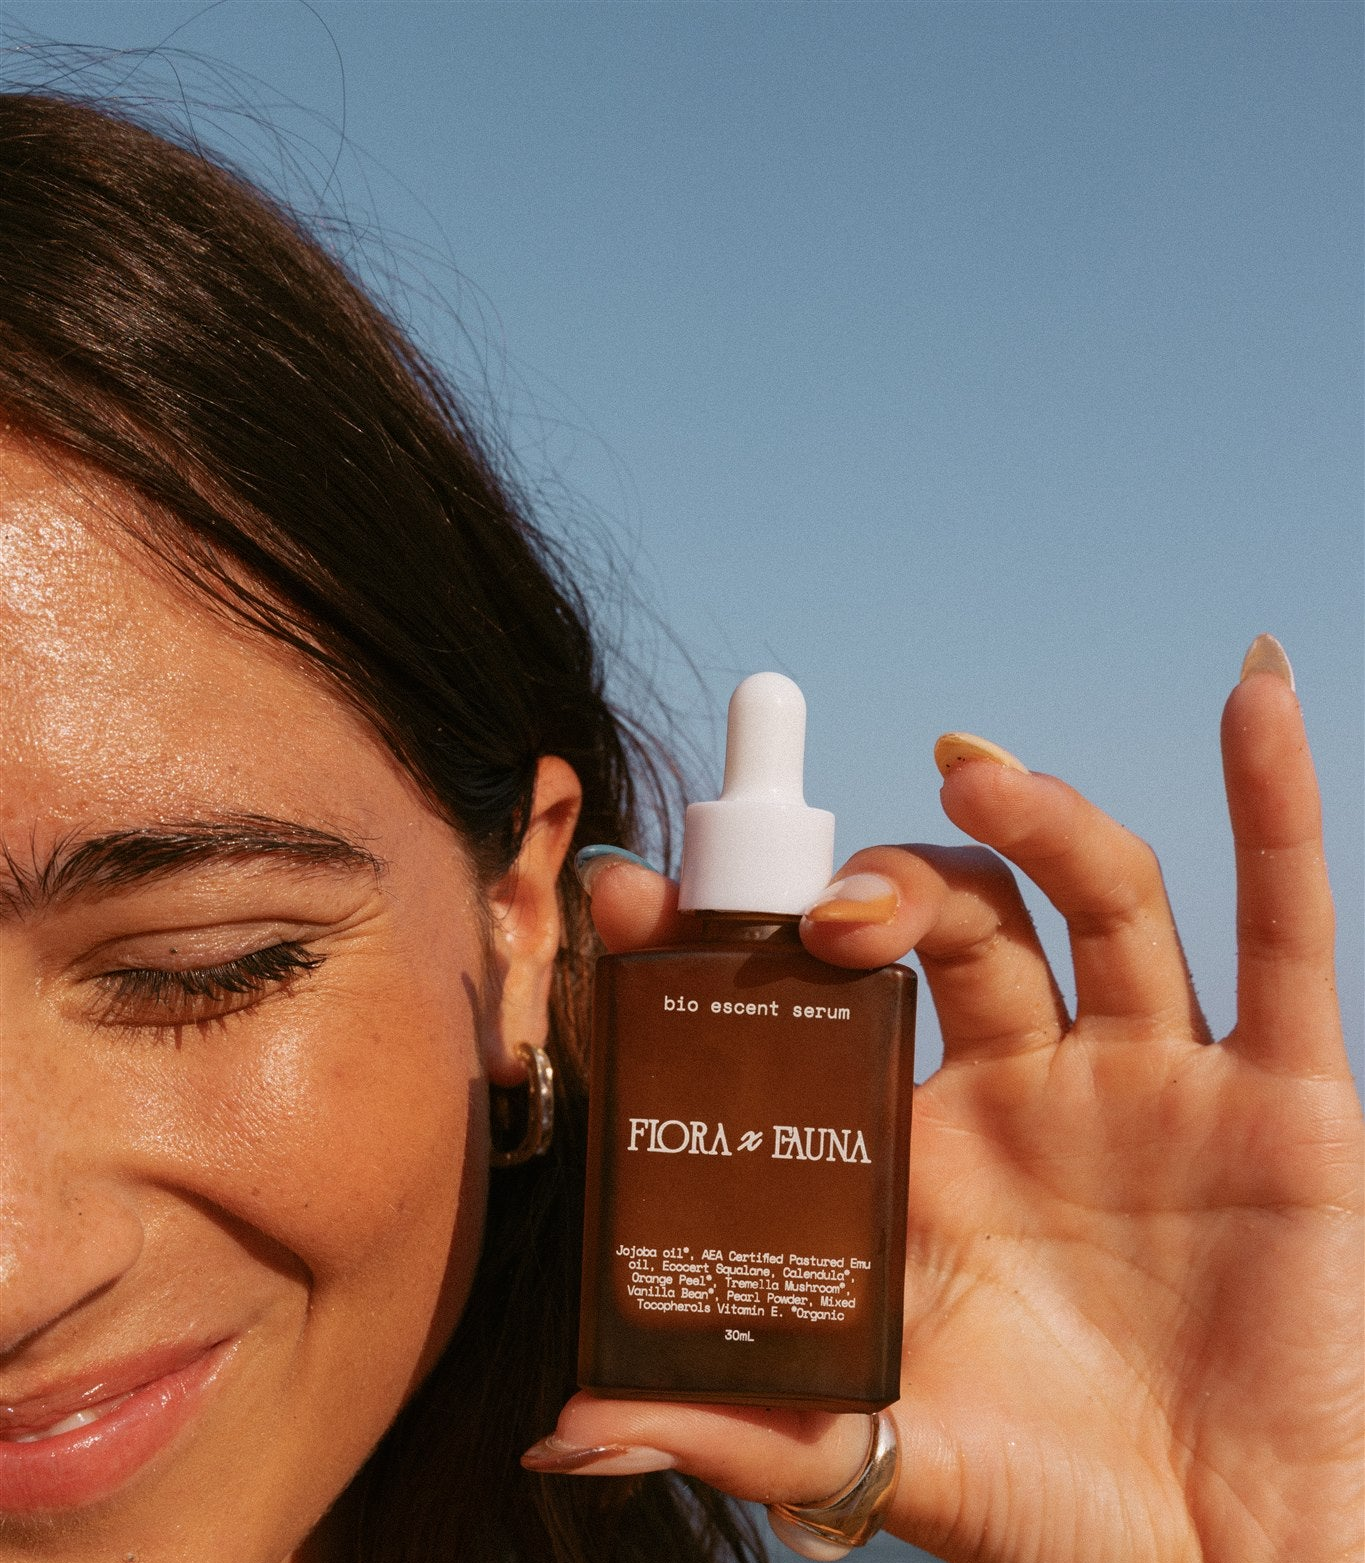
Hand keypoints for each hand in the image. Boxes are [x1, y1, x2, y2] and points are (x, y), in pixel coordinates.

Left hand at [526, 642, 1362, 1562]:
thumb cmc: (1050, 1510)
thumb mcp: (879, 1452)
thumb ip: (734, 1420)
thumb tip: (555, 1431)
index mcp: (915, 1145)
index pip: (815, 995)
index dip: (731, 932)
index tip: (635, 896)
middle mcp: (1023, 1083)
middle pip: (950, 921)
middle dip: (886, 885)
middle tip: (824, 911)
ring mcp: (1148, 1075)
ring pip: (1093, 899)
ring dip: (1036, 819)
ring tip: (970, 774)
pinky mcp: (1282, 1094)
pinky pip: (1279, 926)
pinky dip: (1271, 808)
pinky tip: (1249, 698)